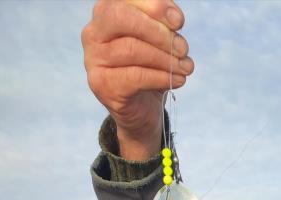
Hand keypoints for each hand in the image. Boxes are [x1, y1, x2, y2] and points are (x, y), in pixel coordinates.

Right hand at [82, 0, 193, 158]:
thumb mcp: (159, 41)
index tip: (179, 22)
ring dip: (166, 59)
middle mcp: (94, 32)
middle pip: (122, 17)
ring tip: (186, 67)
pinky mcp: (102, 85)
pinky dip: (161, 77)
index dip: (156, 6)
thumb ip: (163, 24)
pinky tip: (178, 80)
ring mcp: (94, 59)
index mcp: (106, 12)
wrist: (142, 108)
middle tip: (183, 48)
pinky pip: (135, 77)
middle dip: (158, 31)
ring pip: (131, 49)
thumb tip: (174, 19)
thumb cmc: (150, 67)